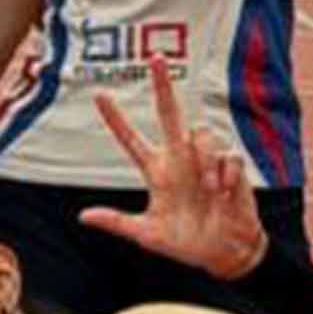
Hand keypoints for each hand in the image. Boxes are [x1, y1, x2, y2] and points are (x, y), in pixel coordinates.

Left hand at [86, 53, 270, 279]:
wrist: (223, 254)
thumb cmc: (186, 243)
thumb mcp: (148, 235)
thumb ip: (118, 223)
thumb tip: (82, 216)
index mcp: (157, 172)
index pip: (132, 140)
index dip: (116, 119)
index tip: (99, 96)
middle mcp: (179, 160)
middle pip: (169, 114)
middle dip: (163, 87)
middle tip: (156, 58)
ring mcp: (204, 161)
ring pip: (200, 132)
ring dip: (204, 159)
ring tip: (209, 189)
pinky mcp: (230, 168)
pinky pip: (227, 156)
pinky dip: (224, 173)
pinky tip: (223, 191)